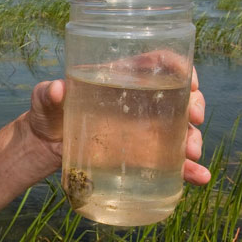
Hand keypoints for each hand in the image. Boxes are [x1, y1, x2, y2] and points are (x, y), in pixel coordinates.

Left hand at [27, 67, 208, 185]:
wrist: (44, 147)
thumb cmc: (47, 114)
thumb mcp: (44, 99)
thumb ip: (47, 93)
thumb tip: (57, 90)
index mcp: (120, 78)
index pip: (158, 64)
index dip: (180, 68)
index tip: (190, 81)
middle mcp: (137, 100)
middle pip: (178, 95)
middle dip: (194, 105)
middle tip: (194, 119)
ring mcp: (141, 128)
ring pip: (180, 128)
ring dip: (194, 138)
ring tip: (192, 153)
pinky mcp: (140, 154)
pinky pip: (170, 160)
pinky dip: (187, 168)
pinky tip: (198, 176)